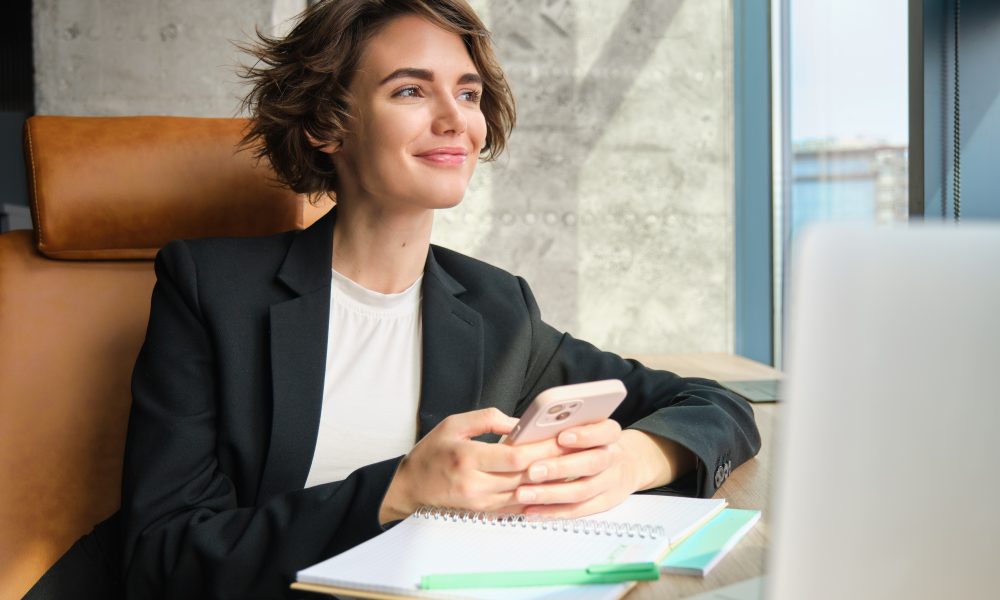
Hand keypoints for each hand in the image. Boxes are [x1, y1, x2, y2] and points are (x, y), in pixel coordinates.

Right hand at [379, 408, 567, 523]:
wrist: (411, 487)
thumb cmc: (432, 452)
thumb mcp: (454, 423)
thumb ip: (487, 419)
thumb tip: (518, 422)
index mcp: (467, 458)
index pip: (515, 457)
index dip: (542, 449)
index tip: (561, 437)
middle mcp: (475, 484)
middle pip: (525, 476)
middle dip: (553, 463)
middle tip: (576, 449)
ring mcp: (480, 502)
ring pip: (525, 493)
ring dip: (549, 481)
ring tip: (570, 464)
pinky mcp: (484, 511)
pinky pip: (518, 504)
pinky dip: (536, 494)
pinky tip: (551, 482)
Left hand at [513, 423, 695, 518]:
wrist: (628, 464)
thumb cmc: (595, 442)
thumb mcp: (588, 427)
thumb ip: (562, 426)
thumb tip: (524, 427)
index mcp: (609, 434)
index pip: (605, 432)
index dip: (585, 435)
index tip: (561, 437)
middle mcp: (612, 458)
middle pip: (592, 463)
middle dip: (560, 468)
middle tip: (532, 471)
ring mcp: (610, 483)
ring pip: (582, 491)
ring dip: (550, 494)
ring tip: (524, 493)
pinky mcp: (603, 503)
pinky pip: (578, 510)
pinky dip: (553, 511)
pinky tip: (532, 510)